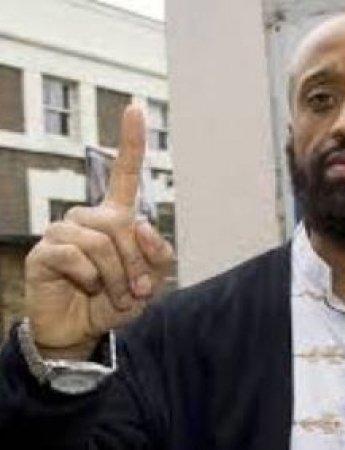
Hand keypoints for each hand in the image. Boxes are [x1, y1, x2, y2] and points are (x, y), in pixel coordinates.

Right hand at [24, 106, 174, 359]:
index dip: (130, 142)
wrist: (83, 330)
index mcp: (115, 218)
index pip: (124, 174)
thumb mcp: (149, 280)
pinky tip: (86, 287)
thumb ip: (157, 254)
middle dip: (135, 262)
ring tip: (113, 293)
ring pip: (100, 240)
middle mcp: (88, 218)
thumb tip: (143, 226)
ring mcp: (63, 232)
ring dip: (116, 275)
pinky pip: (76, 254)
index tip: (135, 108)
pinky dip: (91, 277)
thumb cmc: (116, 299)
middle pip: (121, 223)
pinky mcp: (44, 250)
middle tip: (135, 290)